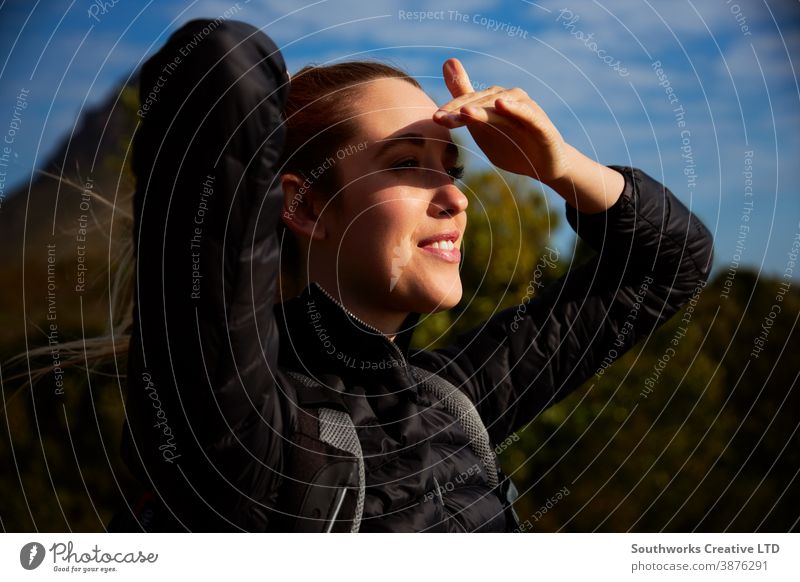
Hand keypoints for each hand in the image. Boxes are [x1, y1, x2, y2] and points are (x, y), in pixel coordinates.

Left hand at [433, 58, 569, 184]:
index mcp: (492, 102)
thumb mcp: (482, 126)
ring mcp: (525, 109)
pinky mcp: (540, 123)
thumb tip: (447, 61)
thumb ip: (464, 100)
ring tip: (465, 112)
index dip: (451, 110)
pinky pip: (526, 113)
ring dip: (482, 108)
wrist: (544, 165)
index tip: (435, 119)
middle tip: (442, 118)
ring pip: (500, 106)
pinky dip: (514, 108)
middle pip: (481, 103)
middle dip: (460, 110)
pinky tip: (501, 105)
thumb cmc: (512, 144)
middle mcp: (509, 100)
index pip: (468, 103)